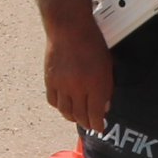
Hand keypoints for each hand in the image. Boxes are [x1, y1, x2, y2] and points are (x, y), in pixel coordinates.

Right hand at [43, 16, 112, 135]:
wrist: (69, 28)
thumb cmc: (91, 41)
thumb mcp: (107, 64)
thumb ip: (106, 86)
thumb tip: (104, 105)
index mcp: (95, 83)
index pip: (95, 114)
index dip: (97, 125)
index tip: (99, 129)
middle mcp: (78, 87)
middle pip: (80, 115)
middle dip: (86, 123)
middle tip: (90, 124)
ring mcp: (62, 84)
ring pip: (65, 111)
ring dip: (72, 117)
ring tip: (77, 117)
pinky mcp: (50, 80)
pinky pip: (53, 100)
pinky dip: (59, 106)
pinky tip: (64, 104)